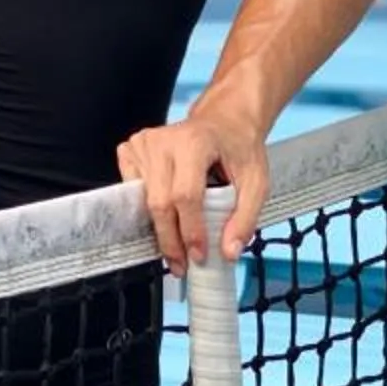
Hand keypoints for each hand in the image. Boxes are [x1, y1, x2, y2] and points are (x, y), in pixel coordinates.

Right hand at [118, 105, 269, 271]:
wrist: (225, 120)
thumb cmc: (239, 148)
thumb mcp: (257, 181)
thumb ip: (245, 218)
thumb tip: (228, 253)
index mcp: (195, 142)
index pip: (186, 195)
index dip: (190, 230)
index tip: (198, 255)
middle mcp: (163, 140)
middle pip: (159, 203)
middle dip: (171, 241)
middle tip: (182, 265)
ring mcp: (143, 143)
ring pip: (143, 201)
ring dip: (160, 229)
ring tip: (177, 246)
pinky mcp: (130, 149)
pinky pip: (132, 191)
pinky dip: (148, 210)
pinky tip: (167, 212)